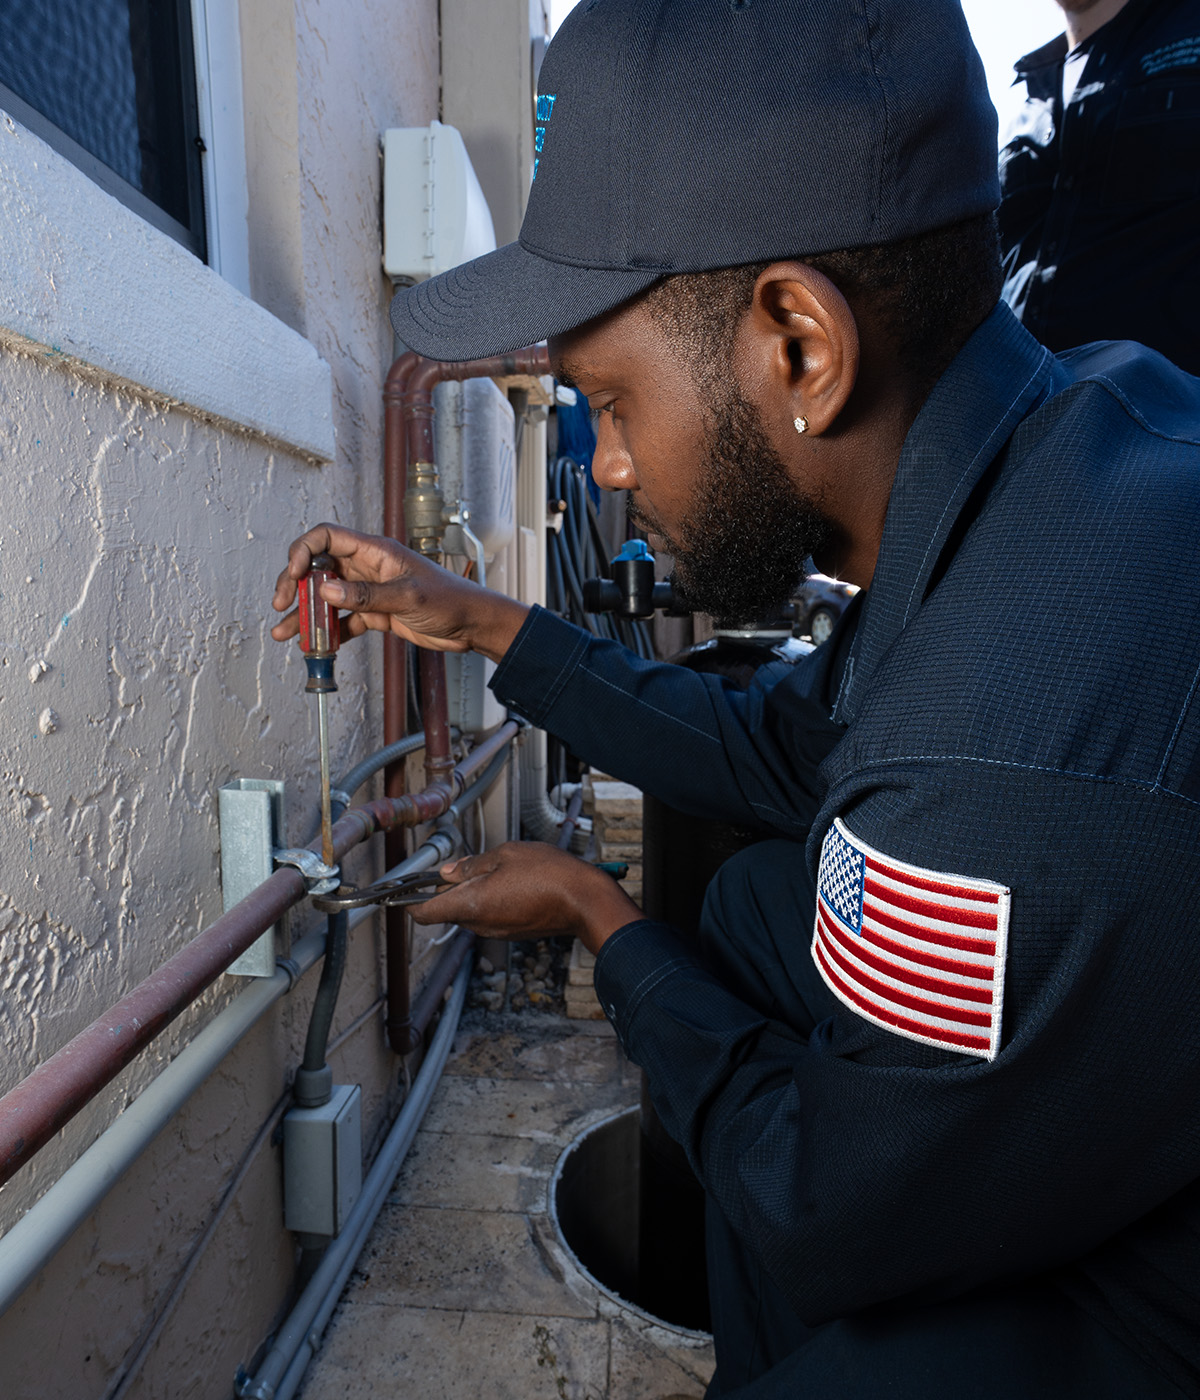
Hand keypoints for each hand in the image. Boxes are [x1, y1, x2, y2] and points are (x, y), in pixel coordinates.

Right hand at [270, 523, 528, 659]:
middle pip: (319, 567)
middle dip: (296, 585)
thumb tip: (327, 592)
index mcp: (376, 551)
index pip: (327, 537)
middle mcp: (368, 567)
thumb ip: (367, 595)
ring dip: (306, 613)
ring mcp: (369, 591)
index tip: (294, 574)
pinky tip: (315, 644)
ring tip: (285, 632)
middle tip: (282, 605)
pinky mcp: (375, 613)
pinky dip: (328, 632)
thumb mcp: (408, 597)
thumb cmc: (450, 600)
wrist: (471, 625)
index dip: (304, 550)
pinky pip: (343, 620)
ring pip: (327, 598)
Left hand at [411, 842, 643, 955]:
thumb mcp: (505, 855)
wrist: (585, 901)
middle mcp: (479, 925)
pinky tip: (515, 883)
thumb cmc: (549, 875)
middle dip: (451, 887)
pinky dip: (493, 900)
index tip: (405, 889)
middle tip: (468, 863)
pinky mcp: (513, 933)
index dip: (410, 900)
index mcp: (470, 905)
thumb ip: (472, 865)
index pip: (423, 914)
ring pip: (471, 911)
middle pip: (448, 909)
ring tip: (500, 869)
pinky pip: (491, 915)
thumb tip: (449, 872)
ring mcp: (497, 932)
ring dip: (475, 892)